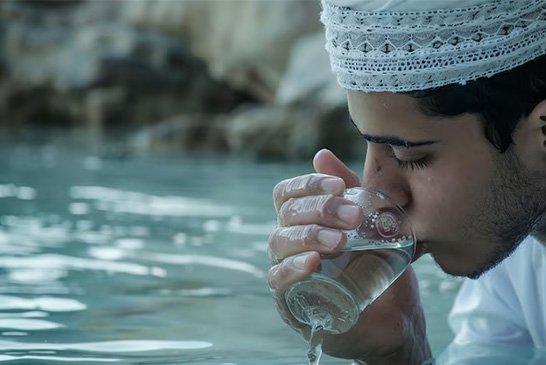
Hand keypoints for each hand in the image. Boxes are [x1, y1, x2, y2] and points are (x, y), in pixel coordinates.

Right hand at [268, 149, 430, 364]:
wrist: (396, 317)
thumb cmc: (380, 268)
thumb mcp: (371, 223)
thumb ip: (350, 190)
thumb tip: (321, 155)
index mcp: (304, 221)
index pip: (287, 193)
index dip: (308, 184)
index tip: (340, 186)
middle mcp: (291, 243)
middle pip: (286, 213)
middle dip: (319, 209)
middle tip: (353, 216)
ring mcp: (287, 271)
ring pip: (279, 241)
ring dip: (310, 235)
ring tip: (340, 241)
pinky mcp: (290, 301)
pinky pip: (278, 280)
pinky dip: (292, 268)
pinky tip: (313, 262)